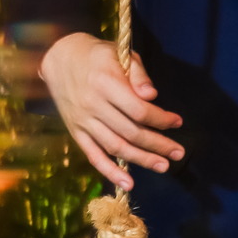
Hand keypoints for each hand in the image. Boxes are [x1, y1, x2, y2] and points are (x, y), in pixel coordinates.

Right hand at [40, 33, 182, 188]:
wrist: (59, 58)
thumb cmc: (97, 55)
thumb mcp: (119, 53)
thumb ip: (138, 74)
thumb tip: (152, 96)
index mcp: (106, 83)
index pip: (138, 110)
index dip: (160, 119)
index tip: (177, 122)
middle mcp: (93, 105)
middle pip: (130, 132)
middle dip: (158, 144)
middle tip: (178, 153)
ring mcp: (83, 122)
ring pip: (115, 147)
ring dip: (141, 159)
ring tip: (163, 166)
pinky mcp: (75, 132)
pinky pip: (94, 156)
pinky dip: (111, 172)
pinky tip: (129, 184)